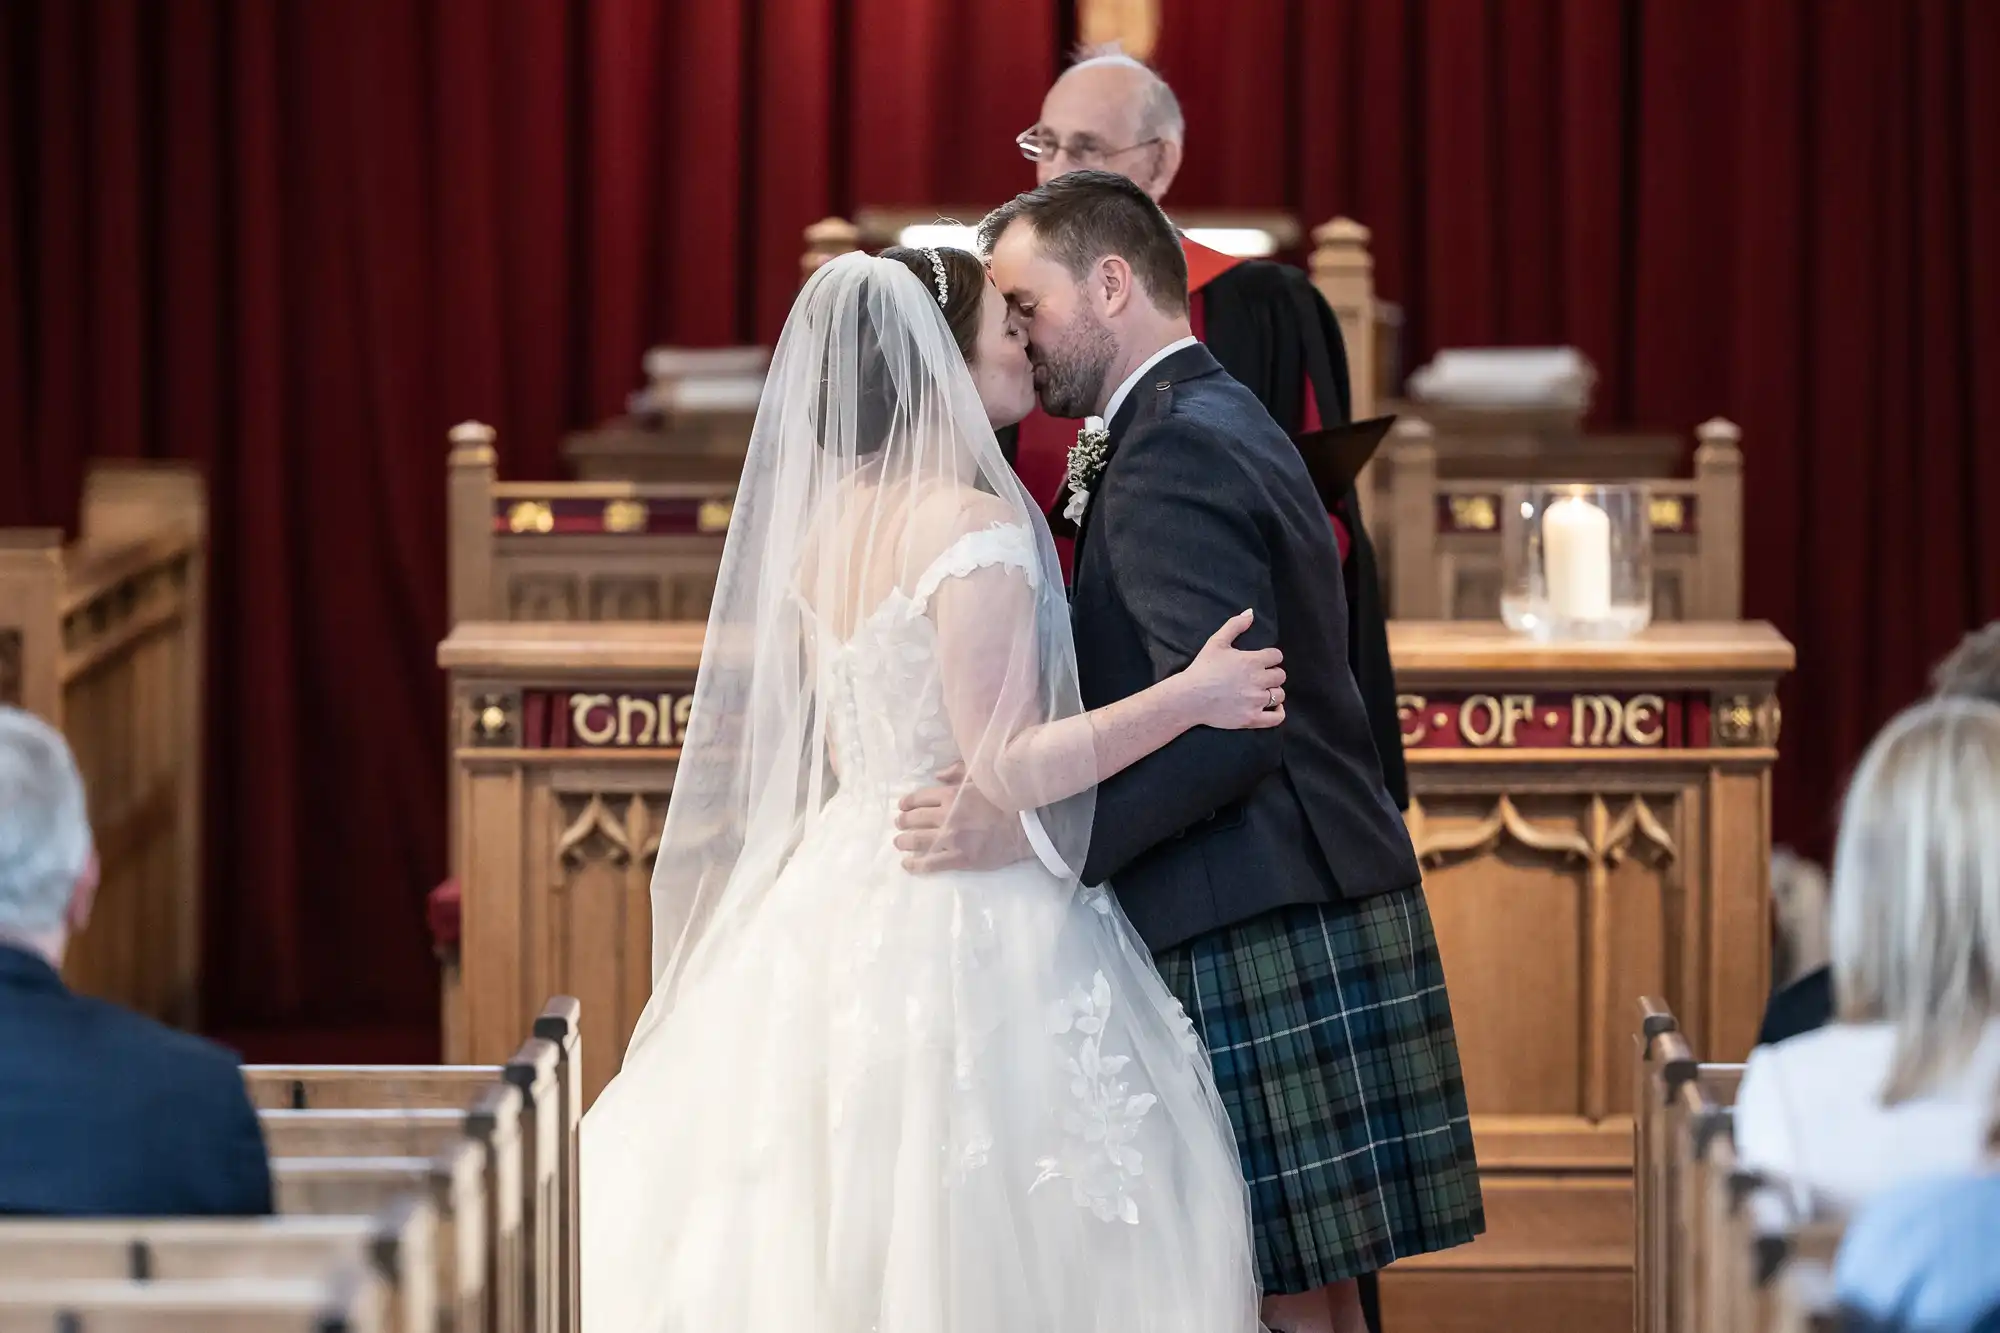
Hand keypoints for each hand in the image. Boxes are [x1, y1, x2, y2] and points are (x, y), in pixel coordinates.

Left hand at [894, 763, 1032, 872]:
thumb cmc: (1005, 800)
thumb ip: (957, 772)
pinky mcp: (960, 858)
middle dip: (903, 822)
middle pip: (915, 819)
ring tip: (898, 842)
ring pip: (918, 841)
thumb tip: (937, 775)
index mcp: (951, 794)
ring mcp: (952, 839)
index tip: (902, 807)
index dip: (907, 803)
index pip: (919, 798)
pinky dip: (915, 864)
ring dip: (904, 841)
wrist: (1026, 827)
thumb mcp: (981, 778)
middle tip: (899, 824)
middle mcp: (947, 816)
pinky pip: (931, 863)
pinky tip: (907, 864)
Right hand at [1180, 609, 1285, 730]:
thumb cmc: (1202, 668)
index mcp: (1253, 661)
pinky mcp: (1252, 718)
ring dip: (1273, 692)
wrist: (1189, 697)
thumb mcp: (1216, 642)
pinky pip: (1277, 717)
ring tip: (1261, 691)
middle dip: (1272, 674)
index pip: (1277, 656)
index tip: (1262, 661)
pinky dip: (1278, 712)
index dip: (1270, 657)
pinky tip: (1272, 707)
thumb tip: (1250, 613)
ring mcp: (1256, 700)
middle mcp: (1258, 680)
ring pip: (1280, 695)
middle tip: (1259, 677)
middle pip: (1281, 675)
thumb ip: (1235, 625)